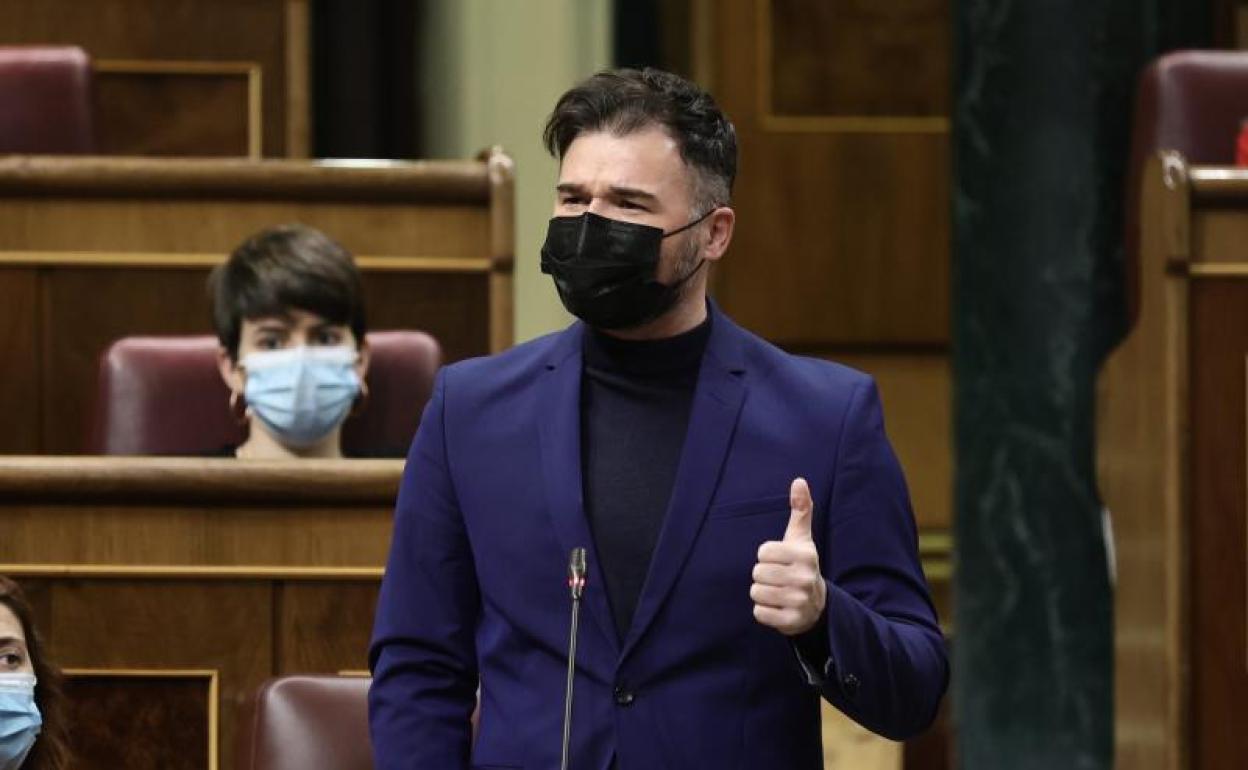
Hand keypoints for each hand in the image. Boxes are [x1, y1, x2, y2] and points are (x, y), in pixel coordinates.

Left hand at [751, 478, 825, 635]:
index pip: (763, 552)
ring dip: (762, 594)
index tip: (780, 561)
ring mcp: (799, 601)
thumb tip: (799, 480)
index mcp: (805, 555)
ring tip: (778, 592)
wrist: (817, 605)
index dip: (767, 556)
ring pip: (756, 592)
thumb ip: (801, 509)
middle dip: (763, 576)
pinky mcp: (791, 621)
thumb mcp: (801, 538)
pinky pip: (759, 613)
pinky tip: (778, 608)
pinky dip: (764, 612)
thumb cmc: (801, 565)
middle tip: (779, 579)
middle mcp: (804, 578)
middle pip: (757, 573)